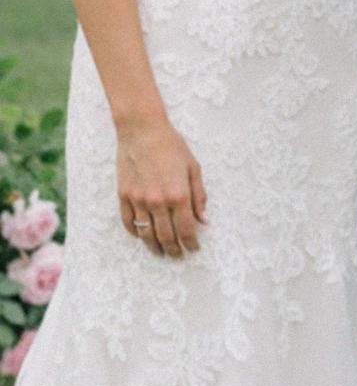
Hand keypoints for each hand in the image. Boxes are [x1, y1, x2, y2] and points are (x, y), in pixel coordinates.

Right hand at [116, 118, 207, 256]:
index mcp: (178, 195)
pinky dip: (136, 233)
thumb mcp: (193, 168)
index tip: (193, 248)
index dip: (191, 243)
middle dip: (174, 250)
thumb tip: (203, 220)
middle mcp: (158, 202)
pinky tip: (143, 236)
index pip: (186, 230)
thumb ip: (199, 195)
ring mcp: (138, 200)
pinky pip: (129, 223)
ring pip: (146, 234)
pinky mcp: (124, 196)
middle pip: (166, 237)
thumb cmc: (171, 146)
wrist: (142, 131)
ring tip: (162, 252)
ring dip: (155, 247)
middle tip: (178, 255)